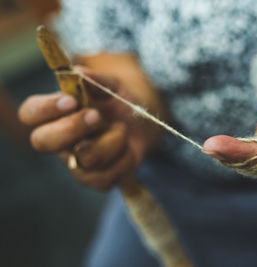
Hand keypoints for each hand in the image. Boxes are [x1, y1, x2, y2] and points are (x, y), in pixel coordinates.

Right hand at [19, 67, 149, 189]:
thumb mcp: (114, 86)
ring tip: (122, 129)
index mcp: (57, 115)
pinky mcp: (97, 180)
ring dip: (112, 140)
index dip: (45, 109)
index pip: (30, 114)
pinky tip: (128, 147)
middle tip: (96, 116)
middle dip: (72, 128)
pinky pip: (107, 177)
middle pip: (42, 142)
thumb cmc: (120, 104)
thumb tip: (80, 73)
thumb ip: (98, 80)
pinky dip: (125, 158)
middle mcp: (61, 141)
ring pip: (84, 160)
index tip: (72, 101)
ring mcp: (78, 163)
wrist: (143, 126)